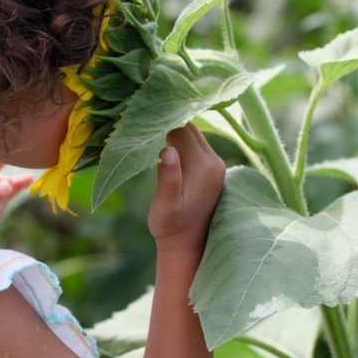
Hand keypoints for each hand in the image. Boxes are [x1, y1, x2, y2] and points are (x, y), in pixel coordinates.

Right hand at [148, 123, 225, 252]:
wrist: (187, 246)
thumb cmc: (171, 227)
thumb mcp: (166, 204)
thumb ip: (168, 177)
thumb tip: (167, 148)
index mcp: (204, 166)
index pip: (183, 129)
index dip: (163, 119)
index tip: (142, 111)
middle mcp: (214, 161)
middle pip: (191, 127)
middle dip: (169, 118)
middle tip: (144, 112)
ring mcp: (214, 164)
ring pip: (193, 134)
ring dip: (174, 127)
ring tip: (151, 121)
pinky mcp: (210, 169)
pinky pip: (195, 144)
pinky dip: (179, 138)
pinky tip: (163, 136)